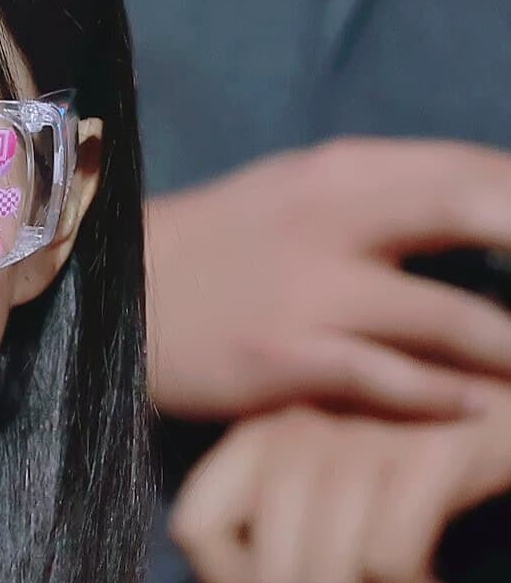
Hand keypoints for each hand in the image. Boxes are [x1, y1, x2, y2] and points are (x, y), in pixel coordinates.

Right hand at [145, 139, 510, 422]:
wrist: (110, 296)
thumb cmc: (218, 250)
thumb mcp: (299, 196)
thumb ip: (384, 200)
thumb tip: (484, 206)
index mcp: (345, 169)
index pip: (475, 169)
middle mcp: (336, 216)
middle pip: (479, 211)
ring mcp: (311, 291)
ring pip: (450, 318)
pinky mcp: (285, 359)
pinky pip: (390, 381)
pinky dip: (446, 399)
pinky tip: (483, 413)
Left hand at [168, 385, 510, 582]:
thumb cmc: (426, 460)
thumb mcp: (335, 479)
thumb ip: (280, 520)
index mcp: (263, 428)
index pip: (194, 526)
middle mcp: (304, 423)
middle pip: (268, 575)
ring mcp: (369, 435)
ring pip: (323, 578)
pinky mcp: (433, 455)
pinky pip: (387, 563)